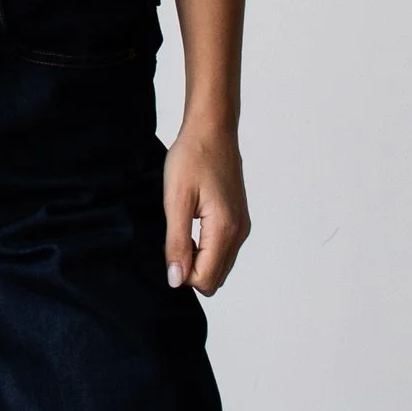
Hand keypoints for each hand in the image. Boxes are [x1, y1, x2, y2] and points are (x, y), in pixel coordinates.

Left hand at [164, 113, 248, 294]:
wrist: (212, 130)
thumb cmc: (192, 158)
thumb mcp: (176, 201)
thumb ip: (177, 243)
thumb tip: (176, 279)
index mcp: (224, 229)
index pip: (205, 280)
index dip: (181, 273)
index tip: (170, 244)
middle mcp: (239, 233)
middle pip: (214, 279)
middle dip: (190, 269)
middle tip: (175, 236)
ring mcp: (241, 227)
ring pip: (219, 266)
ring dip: (198, 259)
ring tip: (184, 226)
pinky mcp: (239, 220)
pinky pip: (223, 251)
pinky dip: (206, 248)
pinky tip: (193, 223)